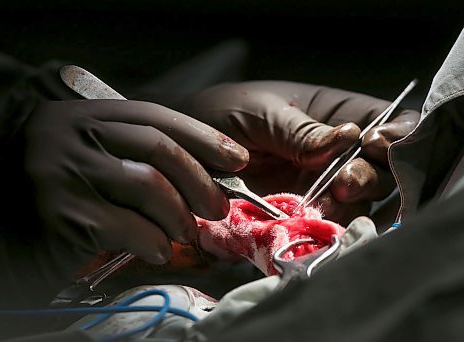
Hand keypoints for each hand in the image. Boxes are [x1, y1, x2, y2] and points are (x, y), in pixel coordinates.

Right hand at [0, 99, 247, 278]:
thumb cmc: (45, 202)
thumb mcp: (82, 164)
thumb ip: (128, 158)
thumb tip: (198, 174)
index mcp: (75, 115)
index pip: (151, 115)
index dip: (200, 136)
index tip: (234, 157)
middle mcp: (65, 134)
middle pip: (156, 148)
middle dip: (199, 180)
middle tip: (218, 207)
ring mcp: (59, 171)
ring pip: (147, 186)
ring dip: (178, 216)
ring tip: (185, 235)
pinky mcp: (58, 215)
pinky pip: (128, 227)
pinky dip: (153, 243)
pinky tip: (157, 252)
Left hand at [182, 81, 418, 224]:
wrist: (185, 150)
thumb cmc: (222, 114)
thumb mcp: (259, 112)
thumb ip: (300, 130)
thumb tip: (348, 137)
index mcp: (333, 118)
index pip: (386, 123)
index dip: (395, 134)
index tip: (374, 141)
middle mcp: (335, 156)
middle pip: (381, 170)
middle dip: (370, 176)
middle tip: (344, 180)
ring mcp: (318, 188)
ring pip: (359, 204)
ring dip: (349, 207)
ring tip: (326, 202)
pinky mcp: (298, 217)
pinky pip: (325, 228)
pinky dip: (324, 230)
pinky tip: (313, 226)